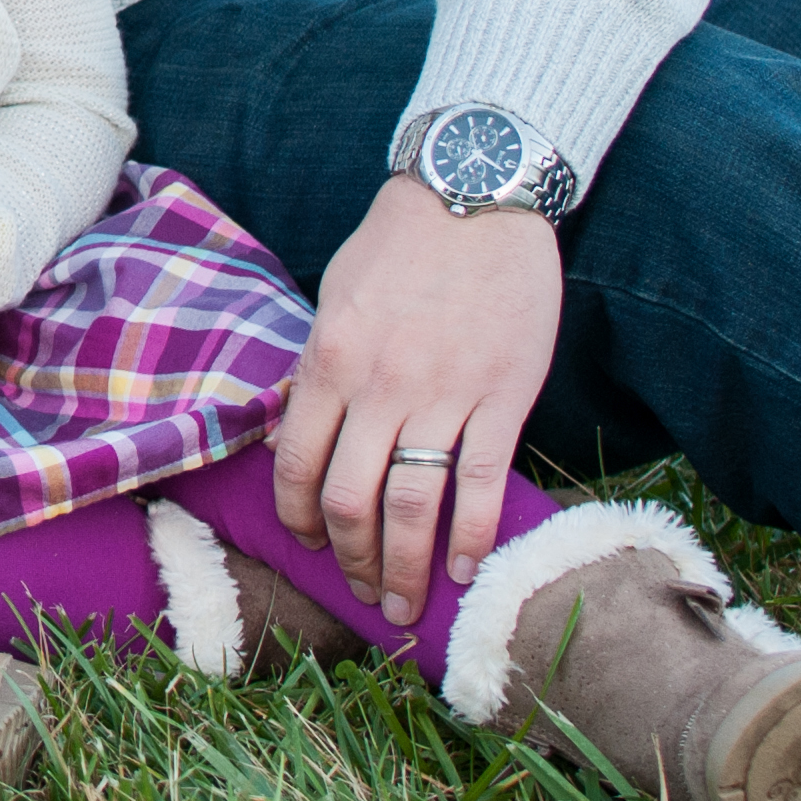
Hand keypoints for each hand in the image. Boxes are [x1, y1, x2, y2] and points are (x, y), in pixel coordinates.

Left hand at [271, 174, 564, 622]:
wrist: (475, 196)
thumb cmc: (399, 246)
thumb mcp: (334, 298)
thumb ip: (320, 368)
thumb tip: (302, 435)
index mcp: (328, 360)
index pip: (297, 465)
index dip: (298, 519)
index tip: (311, 546)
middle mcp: (378, 385)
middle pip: (351, 500)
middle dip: (355, 560)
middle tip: (368, 593)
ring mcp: (443, 394)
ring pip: (413, 505)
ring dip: (406, 567)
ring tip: (408, 604)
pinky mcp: (502, 396)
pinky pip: (482, 482)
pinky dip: (469, 535)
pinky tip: (464, 568)